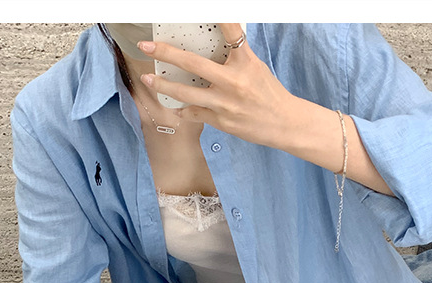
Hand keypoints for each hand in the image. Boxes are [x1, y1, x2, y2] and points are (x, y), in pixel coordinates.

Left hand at [137, 23, 295, 149]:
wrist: (284, 123)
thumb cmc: (269, 94)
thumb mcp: (255, 67)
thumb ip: (234, 56)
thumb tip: (213, 46)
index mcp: (244, 62)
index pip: (229, 31)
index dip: (217, 16)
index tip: (198, 10)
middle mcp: (233, 81)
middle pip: (193, 63)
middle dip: (166, 54)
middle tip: (147, 47)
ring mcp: (225, 103)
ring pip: (186, 93)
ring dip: (163, 86)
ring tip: (148, 80)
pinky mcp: (222, 121)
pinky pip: (195, 113)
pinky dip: (183, 109)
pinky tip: (174, 106)